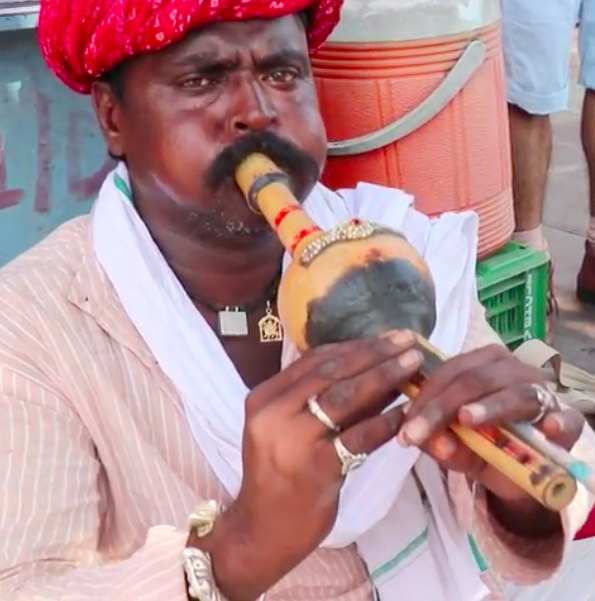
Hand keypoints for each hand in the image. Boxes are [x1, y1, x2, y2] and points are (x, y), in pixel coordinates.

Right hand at [200, 331, 423, 600]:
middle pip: (332, 372)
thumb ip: (317, 400)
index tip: (385, 337)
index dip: (354, 346)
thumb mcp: (286, 429)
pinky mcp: (315, 468)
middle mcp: (273, 412)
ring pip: (345, 397)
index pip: (315, 361)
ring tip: (414, 365)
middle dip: (374, 354)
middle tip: (408, 340)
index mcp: (265, 397)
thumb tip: (372, 368)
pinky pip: (358, 437)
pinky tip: (408, 412)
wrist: (260, 531)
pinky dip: (386, 421)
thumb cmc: (279, 475)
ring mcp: (292, 439)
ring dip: (384, 377)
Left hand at [397, 344, 584, 526]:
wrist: (521, 474)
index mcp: (480, 367)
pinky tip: (547, 428)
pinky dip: (557, 421)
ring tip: (467, 420)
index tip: (404, 426)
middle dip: (442, 407)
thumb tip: (432, 442)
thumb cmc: (482, 449)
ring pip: (513, 391)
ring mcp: (541, 392)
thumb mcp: (453, 448)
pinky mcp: (567, 420)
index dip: (424, 397)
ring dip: (490, 406)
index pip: (448, 371)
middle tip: (418, 433)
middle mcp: (511, 370)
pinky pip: (564, 417)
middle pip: (474, 379)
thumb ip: (440, 444)